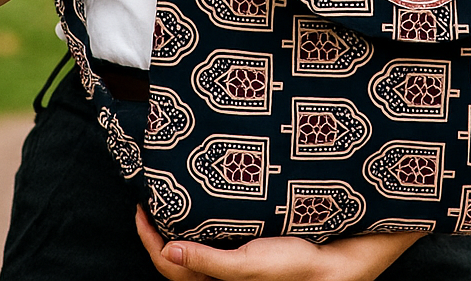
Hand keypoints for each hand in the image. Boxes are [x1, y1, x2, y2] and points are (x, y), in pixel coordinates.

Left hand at [135, 205, 423, 280]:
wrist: (331, 264)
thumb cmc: (292, 265)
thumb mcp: (248, 264)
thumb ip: (208, 261)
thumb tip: (167, 250)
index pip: (167, 265)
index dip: (148, 239)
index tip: (138, 207)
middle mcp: (218, 275)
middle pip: (174, 258)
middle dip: (156, 231)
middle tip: (148, 198)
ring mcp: (231, 263)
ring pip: (191, 249)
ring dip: (176, 227)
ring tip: (169, 197)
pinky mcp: (244, 251)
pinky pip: (210, 241)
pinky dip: (197, 226)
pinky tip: (200, 205)